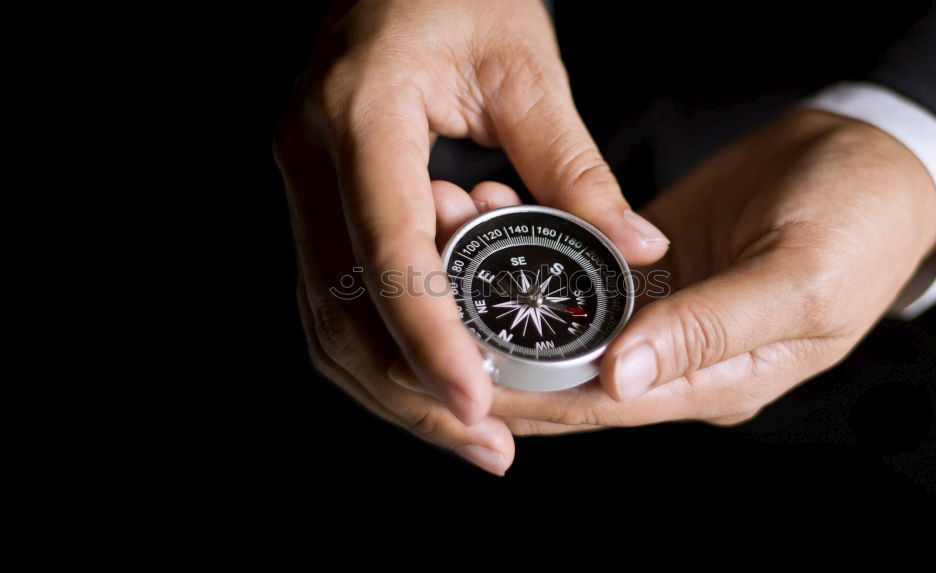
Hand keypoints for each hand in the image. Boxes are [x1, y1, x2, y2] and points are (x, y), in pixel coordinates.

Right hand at [274, 0, 666, 473]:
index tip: (477, 403)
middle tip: (489, 444)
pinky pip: (334, 299)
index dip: (428, 336)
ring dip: (393, 388)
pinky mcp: (315, 199)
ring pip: (326, 321)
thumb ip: (574, 166)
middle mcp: (310, 157)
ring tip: (473, 432)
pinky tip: (437, 376)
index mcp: (359, 114)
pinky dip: (384, 350)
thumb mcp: (524, 67)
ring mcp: (301, 182)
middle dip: (412, 392)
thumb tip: (631, 250)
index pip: (386, 250)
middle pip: (341, 312)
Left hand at [474, 108, 935, 430]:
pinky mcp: (646, 267)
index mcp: (713, 382)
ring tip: (443, 245)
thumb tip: (623, 379)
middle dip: (492, 345)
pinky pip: (576, 267)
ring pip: (562, 319)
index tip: (456, 375)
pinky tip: (494, 214)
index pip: (599, 405)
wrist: (872, 160)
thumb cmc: (860, 225)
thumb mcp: (801, 283)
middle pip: (565, 372)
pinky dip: (533, 246)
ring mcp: (656, 312)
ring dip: (502, 291)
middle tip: (423, 311)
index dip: (525, 395)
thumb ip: (711, 332)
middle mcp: (673, 357)